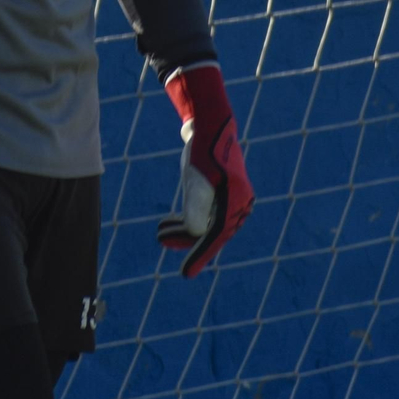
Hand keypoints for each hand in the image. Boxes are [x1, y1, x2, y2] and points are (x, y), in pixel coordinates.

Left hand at [156, 63, 252, 276]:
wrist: (209, 124)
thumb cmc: (203, 152)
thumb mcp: (195, 181)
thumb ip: (196, 210)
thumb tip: (194, 235)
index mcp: (237, 203)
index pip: (215, 237)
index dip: (199, 256)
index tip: (185, 274)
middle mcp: (238, 203)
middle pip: (210, 231)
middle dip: (186, 241)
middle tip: (162, 243)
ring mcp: (229, 196)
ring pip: (205, 223)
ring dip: (182, 231)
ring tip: (160, 232)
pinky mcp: (218, 189)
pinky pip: (203, 212)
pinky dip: (186, 219)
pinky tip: (169, 222)